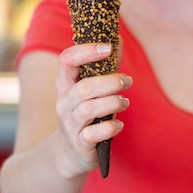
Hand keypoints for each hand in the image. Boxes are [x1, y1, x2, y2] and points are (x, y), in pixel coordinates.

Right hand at [55, 42, 132, 177]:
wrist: (69, 153)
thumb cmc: (85, 113)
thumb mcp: (91, 89)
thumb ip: (105, 66)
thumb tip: (118, 38)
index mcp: (65, 84)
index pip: (67, 60)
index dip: (86, 51)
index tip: (108, 48)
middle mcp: (64, 102)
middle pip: (84, 87)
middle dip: (110, 82)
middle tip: (127, 80)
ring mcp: (70, 124)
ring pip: (89, 109)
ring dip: (113, 103)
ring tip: (125, 102)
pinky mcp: (80, 143)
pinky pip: (94, 134)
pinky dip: (110, 128)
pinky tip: (119, 125)